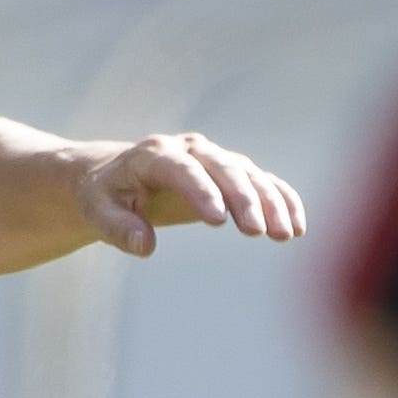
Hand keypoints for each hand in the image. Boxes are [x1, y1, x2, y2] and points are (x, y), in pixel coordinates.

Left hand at [78, 133, 307, 256]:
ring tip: (286, 235)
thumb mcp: (98, 211)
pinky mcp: (235, 173)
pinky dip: (284, 201)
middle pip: (226, 169)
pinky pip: (266, 182)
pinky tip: (299, 227)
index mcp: (156, 154)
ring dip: (272, 203)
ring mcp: (217, 159)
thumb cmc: (107, 196)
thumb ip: (118, 228)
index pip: (184, 170)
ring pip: (252, 175)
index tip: (218, 222)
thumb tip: (145, 247)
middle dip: (245, 199)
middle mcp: (192, 150)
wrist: (121, 176)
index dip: (202, 192)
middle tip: (259, 233)